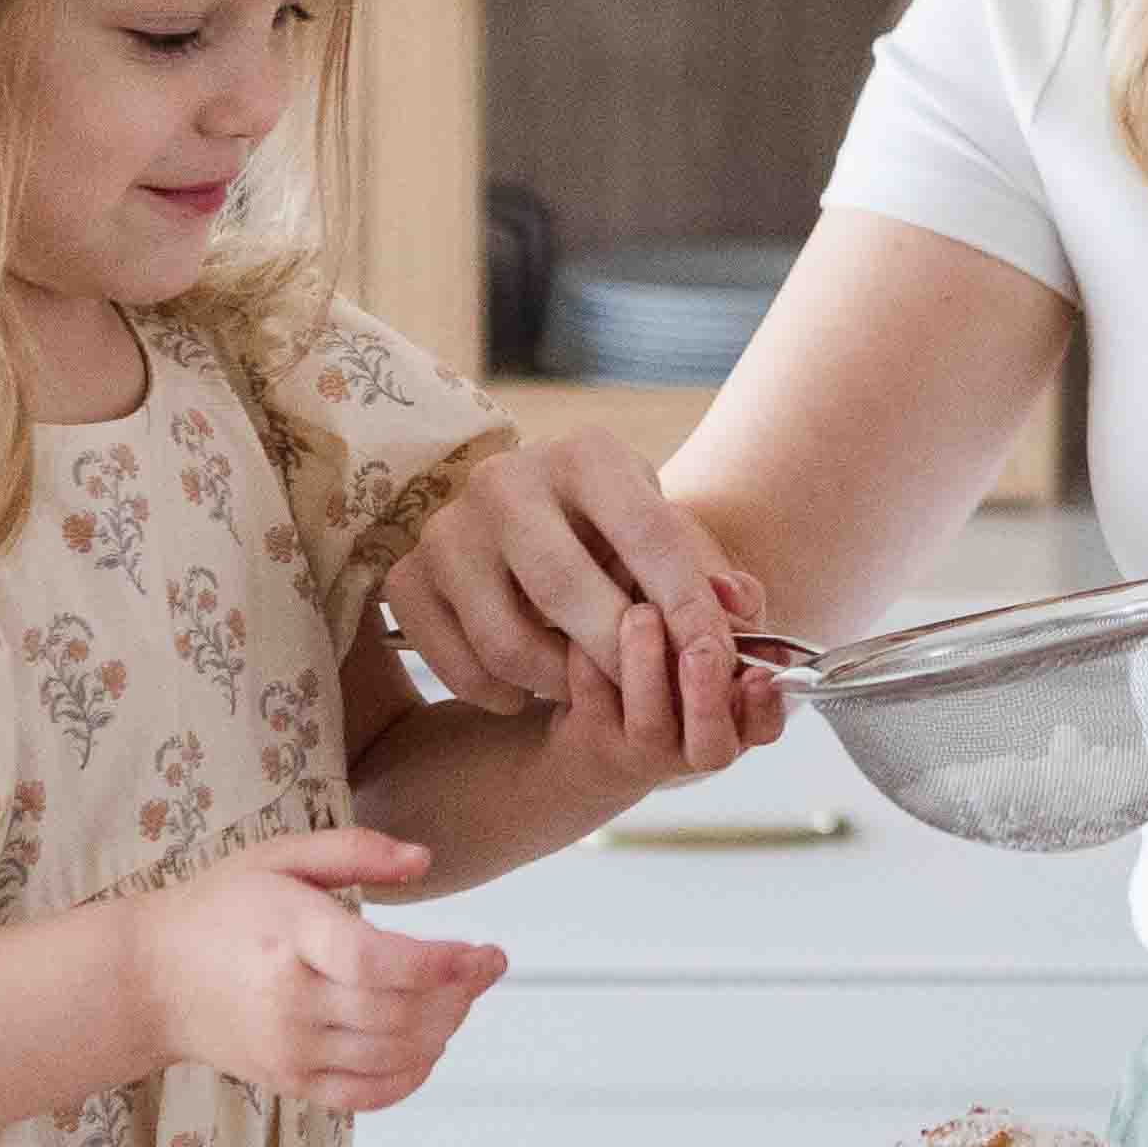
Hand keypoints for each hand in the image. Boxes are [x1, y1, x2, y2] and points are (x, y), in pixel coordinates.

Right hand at [141, 828, 508, 1113]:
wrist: (151, 979)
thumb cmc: (220, 909)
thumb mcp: (280, 856)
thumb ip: (355, 850)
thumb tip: (424, 859)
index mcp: (290, 937)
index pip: (378, 962)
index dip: (443, 964)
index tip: (484, 952)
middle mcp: (290, 1002)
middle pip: (397, 1014)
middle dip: (459, 995)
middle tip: (482, 969)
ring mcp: (289, 1049)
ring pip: (391, 1056)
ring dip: (444, 1031)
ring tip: (459, 999)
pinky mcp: (289, 1082)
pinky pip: (366, 1095)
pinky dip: (411, 1077)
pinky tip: (429, 1046)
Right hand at [383, 434, 778, 772]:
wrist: (527, 523)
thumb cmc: (612, 537)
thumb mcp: (667, 540)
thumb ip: (710, 576)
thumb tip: (740, 610)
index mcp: (586, 455)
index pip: (646, 534)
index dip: (686, 605)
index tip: (714, 660)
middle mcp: (507, 478)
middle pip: (564, 589)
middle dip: (615, 655)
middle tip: (643, 691)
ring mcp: (448, 528)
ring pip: (506, 638)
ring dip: (555, 682)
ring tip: (582, 686)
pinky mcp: (408, 575)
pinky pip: (454, 661)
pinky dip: (496, 691)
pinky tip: (525, 690)